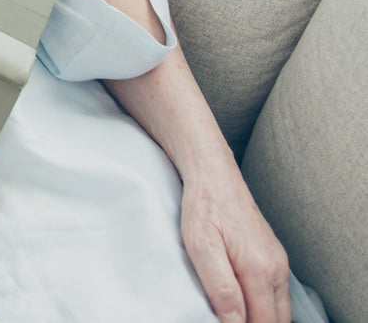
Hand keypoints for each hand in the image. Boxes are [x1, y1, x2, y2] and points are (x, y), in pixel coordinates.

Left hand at [180, 171, 289, 322]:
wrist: (213, 173)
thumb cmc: (203, 206)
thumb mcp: (201, 246)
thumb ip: (221, 288)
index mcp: (260, 269)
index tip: (224, 322)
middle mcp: (276, 268)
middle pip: (277, 320)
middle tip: (227, 319)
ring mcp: (278, 261)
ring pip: (280, 309)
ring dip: (262, 318)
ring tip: (234, 313)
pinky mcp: (274, 256)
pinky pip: (277, 293)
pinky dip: (265, 305)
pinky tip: (244, 301)